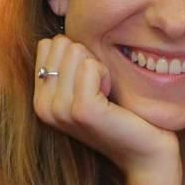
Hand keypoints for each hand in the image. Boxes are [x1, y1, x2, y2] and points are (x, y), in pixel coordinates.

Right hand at [34, 36, 179, 178]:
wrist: (144, 152)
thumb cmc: (121, 115)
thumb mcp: (88, 87)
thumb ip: (69, 64)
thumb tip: (63, 32)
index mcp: (40, 99)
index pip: (49, 44)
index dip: (78, 55)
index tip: (92, 84)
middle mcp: (43, 106)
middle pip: (61, 44)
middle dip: (87, 58)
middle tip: (102, 90)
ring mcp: (60, 110)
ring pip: (75, 51)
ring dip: (99, 67)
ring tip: (107, 96)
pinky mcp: (82, 110)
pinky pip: (91, 66)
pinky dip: (107, 74)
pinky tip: (112, 97)